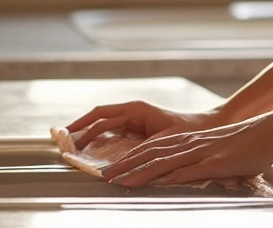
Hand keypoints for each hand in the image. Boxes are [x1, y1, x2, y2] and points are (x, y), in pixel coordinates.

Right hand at [64, 100, 224, 148]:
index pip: (101, 116)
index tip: (66, 136)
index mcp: (135, 109)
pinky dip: (102, 143)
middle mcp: (132, 113)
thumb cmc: (188, 130)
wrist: (208, 127)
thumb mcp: (163, 141)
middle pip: (99, 120)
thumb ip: (140, 152)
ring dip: (90, 137)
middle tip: (64, 144)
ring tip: (73, 150)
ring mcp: (135, 121)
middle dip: (81, 131)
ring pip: (105, 128)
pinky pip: (115, 135)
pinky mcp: (139, 130)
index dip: (82, 126)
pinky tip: (94, 154)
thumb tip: (118, 164)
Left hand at [100, 111, 272, 186]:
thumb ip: (206, 163)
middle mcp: (191, 143)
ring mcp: (202, 152)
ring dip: (137, 171)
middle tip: (104, 175)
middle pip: (151, 153)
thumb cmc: (252, 144)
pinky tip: (152, 183)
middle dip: (125, 164)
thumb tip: (197, 176)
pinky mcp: (214, 163)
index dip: (132, 157)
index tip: (115, 167)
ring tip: (118, 180)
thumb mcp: (222, 152)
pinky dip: (166, 178)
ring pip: (162, 161)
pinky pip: (185, 171)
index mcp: (192, 140)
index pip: (154, 148)